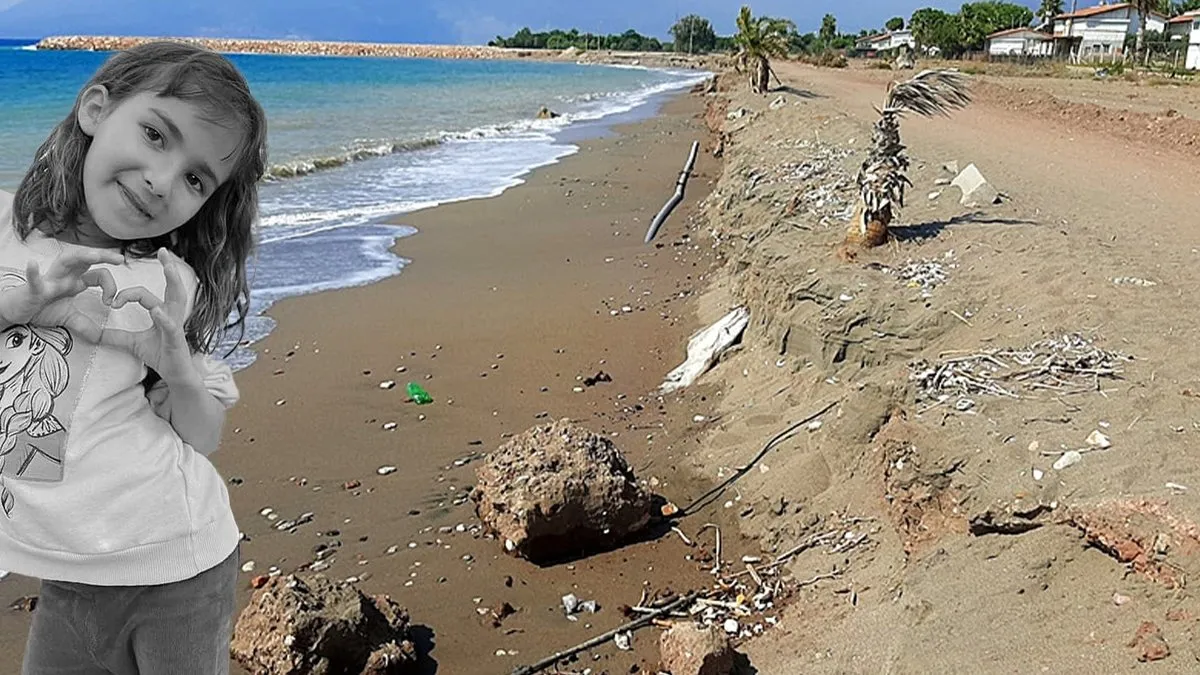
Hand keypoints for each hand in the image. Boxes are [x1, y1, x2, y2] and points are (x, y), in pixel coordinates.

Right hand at [0, 249, 122, 324]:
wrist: (17, 311)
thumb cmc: (41, 308)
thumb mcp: (69, 318)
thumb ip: (86, 325)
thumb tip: (101, 337)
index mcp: (75, 281)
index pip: (98, 274)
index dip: (110, 285)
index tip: (112, 302)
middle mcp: (64, 276)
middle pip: (85, 260)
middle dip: (102, 255)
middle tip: (120, 259)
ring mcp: (49, 280)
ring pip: (65, 262)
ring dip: (80, 257)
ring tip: (94, 255)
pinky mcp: (33, 289)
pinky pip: (33, 280)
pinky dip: (33, 273)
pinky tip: (32, 264)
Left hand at [98, 249, 195, 384]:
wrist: (174, 374)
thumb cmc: (159, 355)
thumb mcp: (132, 343)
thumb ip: (116, 336)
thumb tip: (96, 333)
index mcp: (161, 312)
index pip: (144, 295)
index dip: (126, 296)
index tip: (112, 303)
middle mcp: (171, 314)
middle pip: (172, 286)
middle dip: (169, 267)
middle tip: (163, 250)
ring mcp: (175, 324)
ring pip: (177, 298)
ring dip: (174, 282)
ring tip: (169, 268)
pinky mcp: (175, 338)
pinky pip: (170, 325)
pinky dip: (163, 317)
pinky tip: (155, 311)